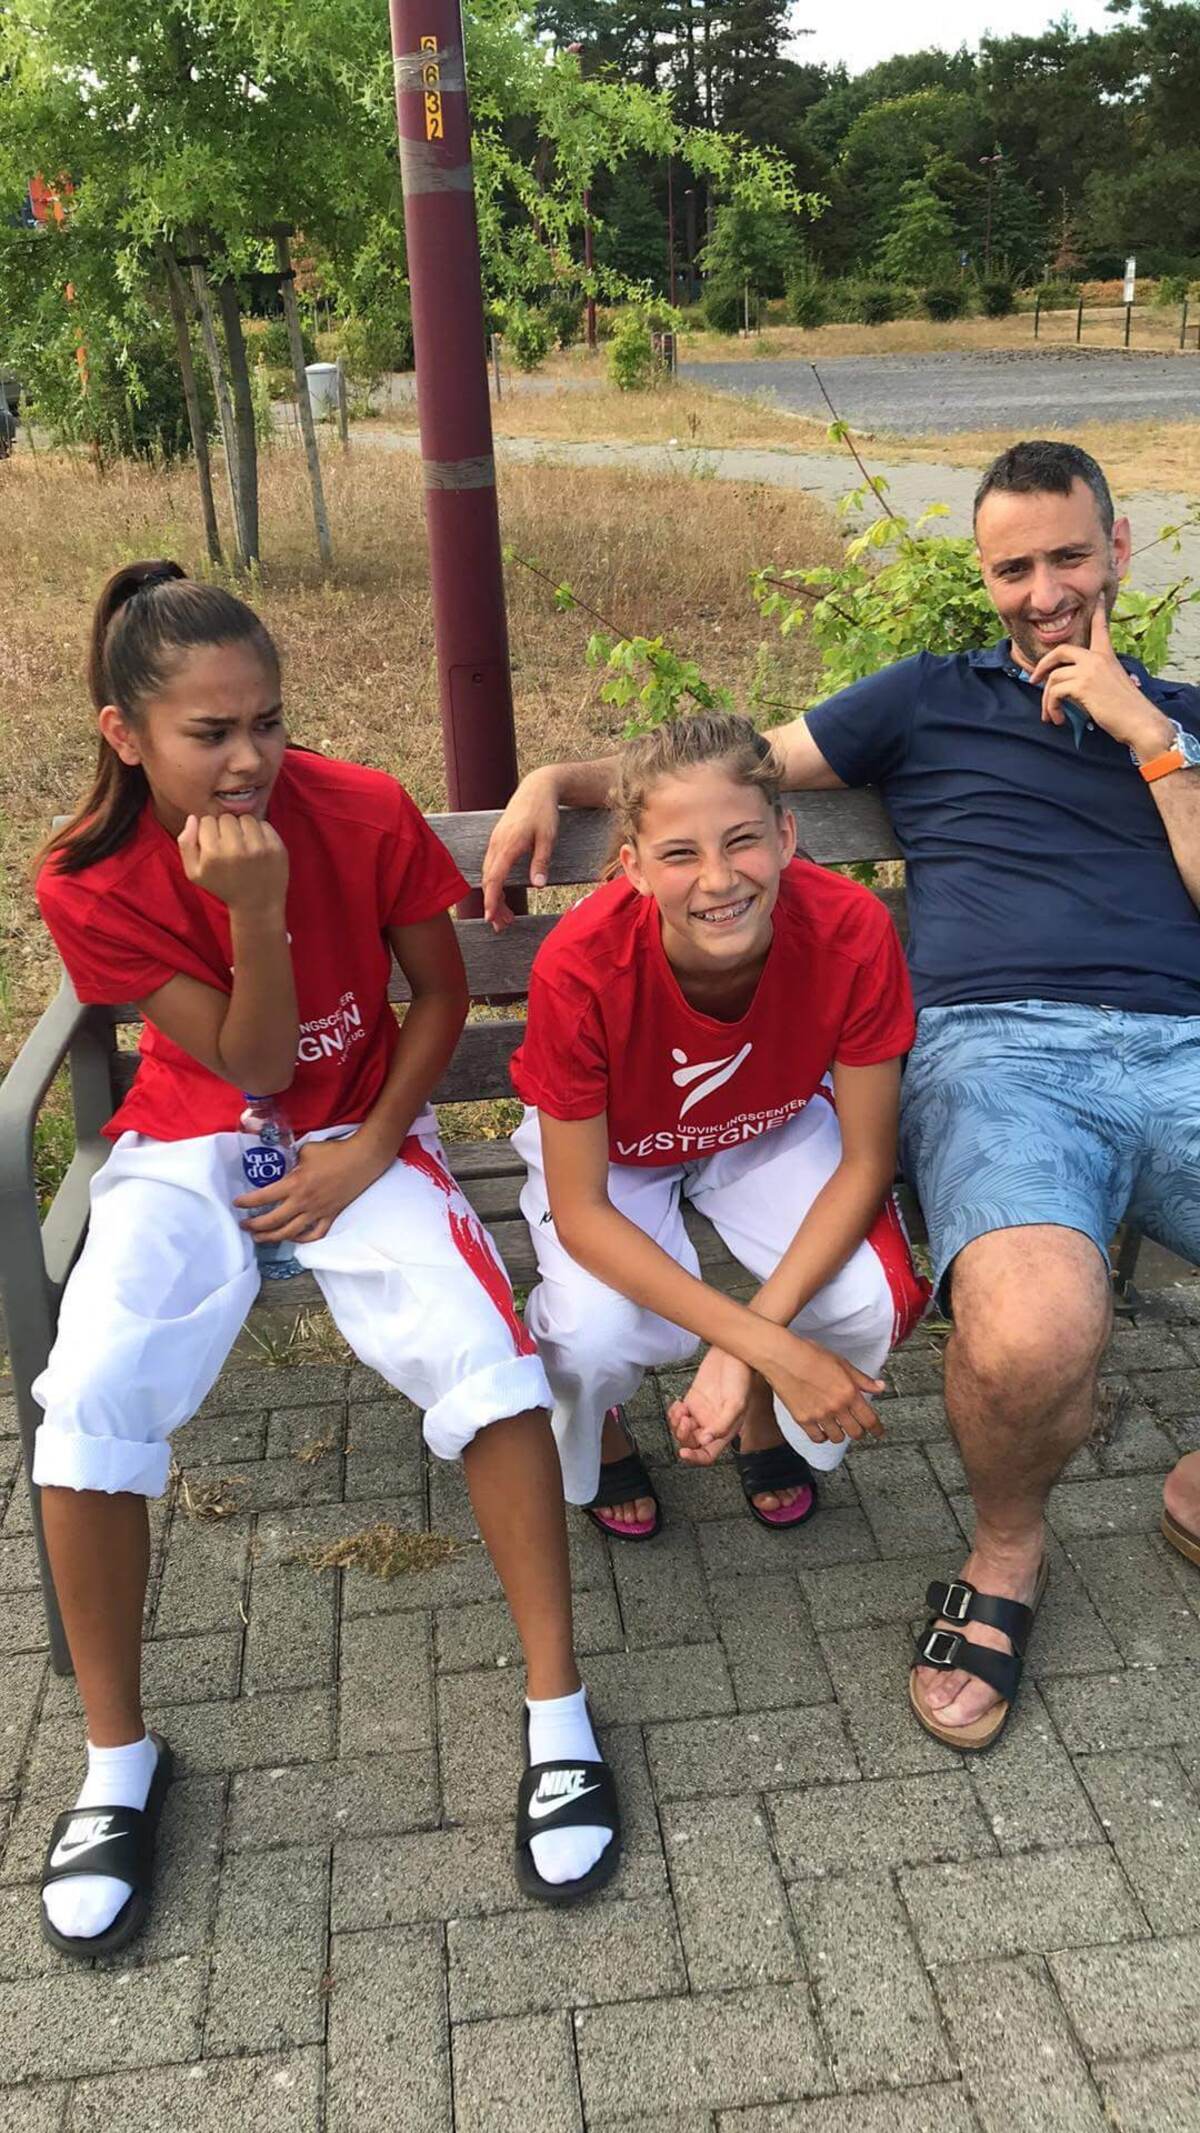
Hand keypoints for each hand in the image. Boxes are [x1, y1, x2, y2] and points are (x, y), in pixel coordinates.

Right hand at [178, 813, 287, 917]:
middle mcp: (236, 849)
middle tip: (230, 846)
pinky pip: (264, 824)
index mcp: (213, 855)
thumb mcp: (195, 873)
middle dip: (226, 829)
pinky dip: (260, 832)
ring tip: (244, 845)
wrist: (257, 904)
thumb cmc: (223, 886)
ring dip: (244, 828)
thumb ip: (186, 844)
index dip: (209, 831)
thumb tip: (193, 818)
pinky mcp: (276, 847)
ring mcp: (259, 848)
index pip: (207, 821)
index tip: (215, 844)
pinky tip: (257, 847)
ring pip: (246, 818)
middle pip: (227, 818)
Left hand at [234, 1134, 386, 1244]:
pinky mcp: (331, 1216)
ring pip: (290, 1233)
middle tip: (244, 1225)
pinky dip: (301, 1240)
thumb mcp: (306, 1151)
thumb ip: (292, 1160)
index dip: (247, 1202)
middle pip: (273, 1221)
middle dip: (254, 1226)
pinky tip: (292, 1238)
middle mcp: (303, 1202)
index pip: (263, 1197)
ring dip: (272, 1237)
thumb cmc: (334, 1152)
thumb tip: (284, 1166)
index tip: (237, 1203)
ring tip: (260, 1238)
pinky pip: (314, 1235)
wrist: (362, 1159)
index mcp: (295, 1184)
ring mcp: (318, 1212)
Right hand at [481, 770, 560, 930]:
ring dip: (494, 896)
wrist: (537, 787)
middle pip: (488, 881)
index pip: (494, 879)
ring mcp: (495, 842)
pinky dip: (494, 884)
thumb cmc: (544, 811)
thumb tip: (537, 886)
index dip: (492, 901)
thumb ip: (541, 862)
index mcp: (508, 845)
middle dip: (493, 905)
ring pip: (489, 875)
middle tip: (502, 926)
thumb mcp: (548, 837)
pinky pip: (491, 867)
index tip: (491, 918)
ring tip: (505, 916)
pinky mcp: (497, 841)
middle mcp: (496, 844)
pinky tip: (502, 894)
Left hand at [667, 1349, 757, 1465]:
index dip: (696, 1458)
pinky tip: (678, 1405)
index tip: (685, 1453)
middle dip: (684, 1435)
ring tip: (681, 1411)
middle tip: (685, 1421)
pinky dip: (673, 1413)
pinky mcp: (692, 1400)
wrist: (731, 1353)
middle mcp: (712, 1424)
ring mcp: (701, 1413)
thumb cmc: (741, 1375)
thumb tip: (706, 1440)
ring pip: (681, 1430)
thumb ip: (723, 1423)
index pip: (708, 1454)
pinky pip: (678, 1415)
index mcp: (726, 1430)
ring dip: (676, 1424)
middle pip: (691, 1442)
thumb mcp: (737, 1402)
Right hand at [751, 1324, 884, 1445]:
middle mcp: (836, 1407)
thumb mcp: (842, 1363)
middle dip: (859, 1431)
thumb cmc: (810, 1354)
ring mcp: (819, 1415)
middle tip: (857, 1427)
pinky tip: (823, 1429)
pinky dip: (822, 1436)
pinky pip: (817, 1438)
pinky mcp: (803, 1419)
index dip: (877, 1429)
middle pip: (855, 1433)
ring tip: (838, 1426)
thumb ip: (862, 1379)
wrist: (783, 1356)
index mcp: (849, 1392)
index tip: (879, 1432)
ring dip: (841, 1434)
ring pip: (837, 1438)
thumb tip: (879, 1387)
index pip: (869, 1420)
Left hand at [1029, 603, 1168, 754]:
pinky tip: (1058, 718)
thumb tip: (1069, 688)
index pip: (1100, 629)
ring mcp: (1089, 670)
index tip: (1099, 598)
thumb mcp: (1111, 686)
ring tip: (1051, 715)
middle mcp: (1097, 658)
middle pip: (1061, 650)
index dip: (1099, 612)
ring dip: (1047, 699)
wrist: (1139, 721)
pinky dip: (1051, 707)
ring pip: (1053, 677)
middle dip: (1043, 665)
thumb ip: (1093, 679)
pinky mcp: (1082, 685)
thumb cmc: (1127, 710)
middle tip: (1034, 680)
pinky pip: (1054, 692)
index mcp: (1107, 656)